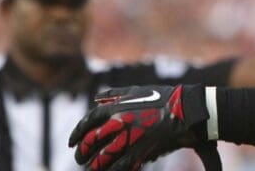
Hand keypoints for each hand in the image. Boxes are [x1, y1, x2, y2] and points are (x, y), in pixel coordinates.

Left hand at [69, 84, 212, 170]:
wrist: (183, 110)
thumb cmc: (161, 98)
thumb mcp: (135, 91)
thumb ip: (114, 95)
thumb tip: (97, 99)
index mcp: (115, 108)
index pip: (88, 122)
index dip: (77, 134)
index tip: (71, 143)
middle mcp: (118, 123)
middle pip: (92, 141)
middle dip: (83, 152)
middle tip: (79, 158)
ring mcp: (129, 138)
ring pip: (104, 156)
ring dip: (95, 165)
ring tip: (91, 169)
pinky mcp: (141, 151)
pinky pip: (121, 165)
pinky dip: (113, 170)